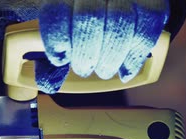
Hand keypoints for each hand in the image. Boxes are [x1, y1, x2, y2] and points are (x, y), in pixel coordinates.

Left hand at [0, 0, 168, 92]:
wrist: (110, 2)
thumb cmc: (70, 20)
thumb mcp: (48, 28)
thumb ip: (38, 50)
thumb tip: (33, 82)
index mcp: (59, 0)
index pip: (57, 13)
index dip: (58, 37)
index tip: (58, 55)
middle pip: (89, 21)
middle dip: (86, 55)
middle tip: (85, 68)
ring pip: (120, 24)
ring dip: (110, 57)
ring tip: (105, 69)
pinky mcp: (151, 0)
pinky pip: (149, 26)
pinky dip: (139, 53)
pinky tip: (129, 68)